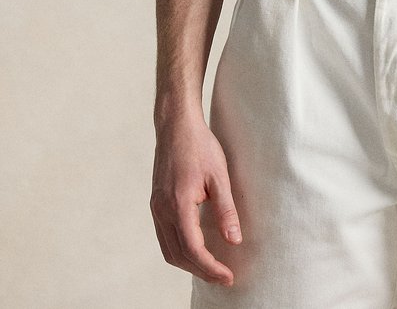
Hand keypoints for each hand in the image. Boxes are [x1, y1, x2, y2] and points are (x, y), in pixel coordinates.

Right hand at [150, 111, 241, 285]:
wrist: (176, 125)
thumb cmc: (200, 146)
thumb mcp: (219, 176)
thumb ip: (226, 210)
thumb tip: (234, 241)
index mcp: (178, 205)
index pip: (193, 249)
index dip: (210, 268)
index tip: (228, 276)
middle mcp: (162, 210)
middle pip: (179, 255)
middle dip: (201, 270)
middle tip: (223, 277)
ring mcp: (156, 208)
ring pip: (169, 250)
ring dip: (189, 264)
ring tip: (212, 267)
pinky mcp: (156, 204)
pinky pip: (164, 237)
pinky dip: (179, 250)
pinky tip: (196, 249)